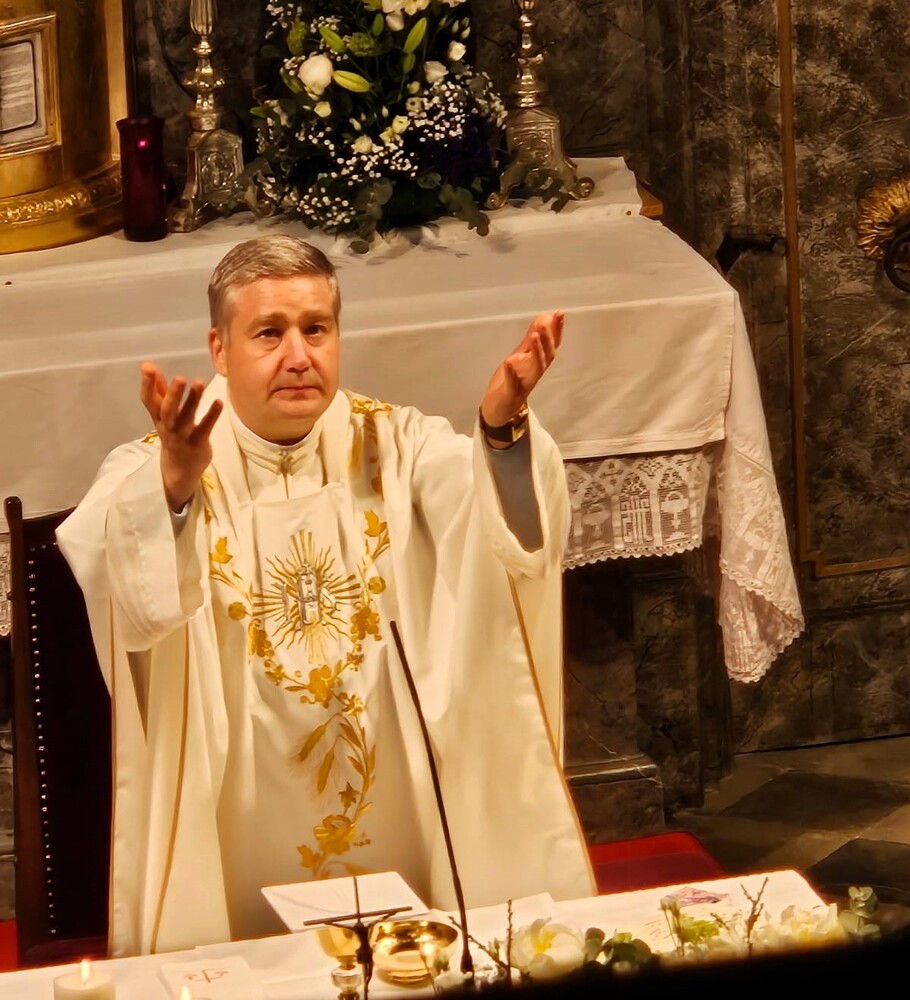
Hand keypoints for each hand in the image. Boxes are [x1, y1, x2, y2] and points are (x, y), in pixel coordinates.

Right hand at [139, 362, 222, 511]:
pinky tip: (219, 402)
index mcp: (158, 417)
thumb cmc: (172, 434)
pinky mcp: (198, 443)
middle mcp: (168, 426)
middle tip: (180, 378)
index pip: (148, 400)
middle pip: (168, 410)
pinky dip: (211, 415)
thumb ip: (158, 389)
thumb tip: (147, 364)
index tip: (147, 366)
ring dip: (193, 401)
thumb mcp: (162, 414)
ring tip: (199, 383)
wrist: (179, 470)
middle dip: (173, 394)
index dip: (147, 384)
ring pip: (186, 418)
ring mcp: (183, 436)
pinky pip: (205, 428)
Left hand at [480, 310, 563, 427]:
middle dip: (548, 339)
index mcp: (539, 363)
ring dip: (537, 352)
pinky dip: (512, 373)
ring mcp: (524, 384)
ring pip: (536, 369)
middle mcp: (535, 373)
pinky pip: (513, 384)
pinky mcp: (511, 394)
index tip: (560, 313)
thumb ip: (532, 339)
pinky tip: (509, 361)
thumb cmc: (513, 381)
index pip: (552, 345)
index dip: (557, 330)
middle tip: (546, 322)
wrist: (499, 409)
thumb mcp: (521, 357)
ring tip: (534, 336)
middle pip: (547, 356)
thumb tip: (544, 318)